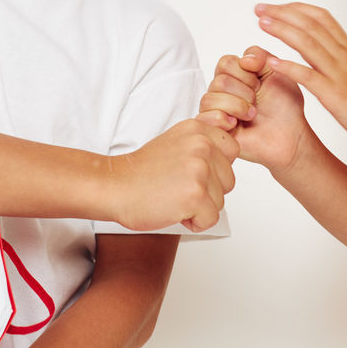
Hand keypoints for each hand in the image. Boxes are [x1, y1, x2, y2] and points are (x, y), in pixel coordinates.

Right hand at [109, 118, 237, 232]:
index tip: (191, 172)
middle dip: (208, 191)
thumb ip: (204, 137)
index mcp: (198, 129)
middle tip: (178, 186)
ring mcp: (199, 169)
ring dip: (199, 207)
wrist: (115, 186)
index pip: (232, 151)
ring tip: (173, 196)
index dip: (215, 169)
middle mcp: (202, 145)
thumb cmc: (144, 171)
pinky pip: (210, 219)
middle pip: (228, 180)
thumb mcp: (176, 140)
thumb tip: (232, 124)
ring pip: (220, 201)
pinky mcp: (195, 195)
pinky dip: (194, 222)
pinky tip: (173, 209)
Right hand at [200, 48, 308, 174]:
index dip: (245, 73)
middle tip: (257, 103)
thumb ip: (260, 56)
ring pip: (210, 99)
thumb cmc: (284, 105)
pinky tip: (237, 124)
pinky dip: (223, 119)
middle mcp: (222, 92)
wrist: (291, 135)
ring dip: (237, 106)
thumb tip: (244, 59)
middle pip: (219, 81)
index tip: (260, 84)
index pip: (225, 62)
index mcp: (234, 75)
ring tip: (251, 115)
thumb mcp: (276, 72)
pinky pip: (204, 118)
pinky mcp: (214, 130)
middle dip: (244, 92)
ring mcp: (216, 110)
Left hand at [254, 3, 346, 151]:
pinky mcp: (336, 95)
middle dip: (282, 13)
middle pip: (310, 24)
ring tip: (262, 23)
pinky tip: (273, 62)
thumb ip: (339, 58)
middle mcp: (343, 55)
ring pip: (308, 43)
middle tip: (259, 8)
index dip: (295, 8)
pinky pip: (309, 77)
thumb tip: (321, 47)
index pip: (320, 17)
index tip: (275, 7)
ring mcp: (340, 74)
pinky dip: (290, 67)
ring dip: (283, 30)